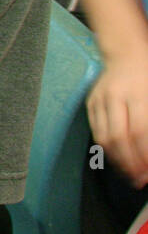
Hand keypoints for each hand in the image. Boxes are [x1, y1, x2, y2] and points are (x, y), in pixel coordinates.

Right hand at [86, 55, 147, 186]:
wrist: (125, 54)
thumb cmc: (147, 76)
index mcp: (138, 94)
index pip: (139, 131)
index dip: (144, 155)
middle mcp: (115, 97)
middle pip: (118, 137)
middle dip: (129, 163)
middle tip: (140, 180)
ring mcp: (99, 100)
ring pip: (104, 137)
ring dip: (117, 161)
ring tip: (129, 175)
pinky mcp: (90, 103)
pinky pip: (96, 132)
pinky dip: (106, 150)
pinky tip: (117, 159)